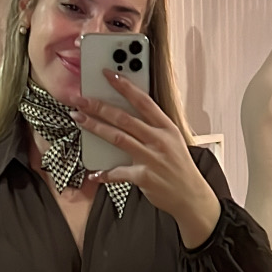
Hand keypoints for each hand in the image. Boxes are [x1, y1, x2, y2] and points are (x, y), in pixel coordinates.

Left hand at [72, 74, 220, 247]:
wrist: (191, 196)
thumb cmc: (179, 168)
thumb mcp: (173, 141)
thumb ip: (152, 128)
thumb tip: (126, 116)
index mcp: (167, 128)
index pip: (144, 101)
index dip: (125, 86)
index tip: (108, 75)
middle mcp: (160, 140)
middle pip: (125, 118)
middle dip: (99, 106)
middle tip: (82, 99)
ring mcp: (151, 158)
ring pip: (118, 138)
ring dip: (95, 127)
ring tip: (80, 119)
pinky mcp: (144, 177)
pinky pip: (117, 173)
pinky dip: (104, 174)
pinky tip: (93, 173)